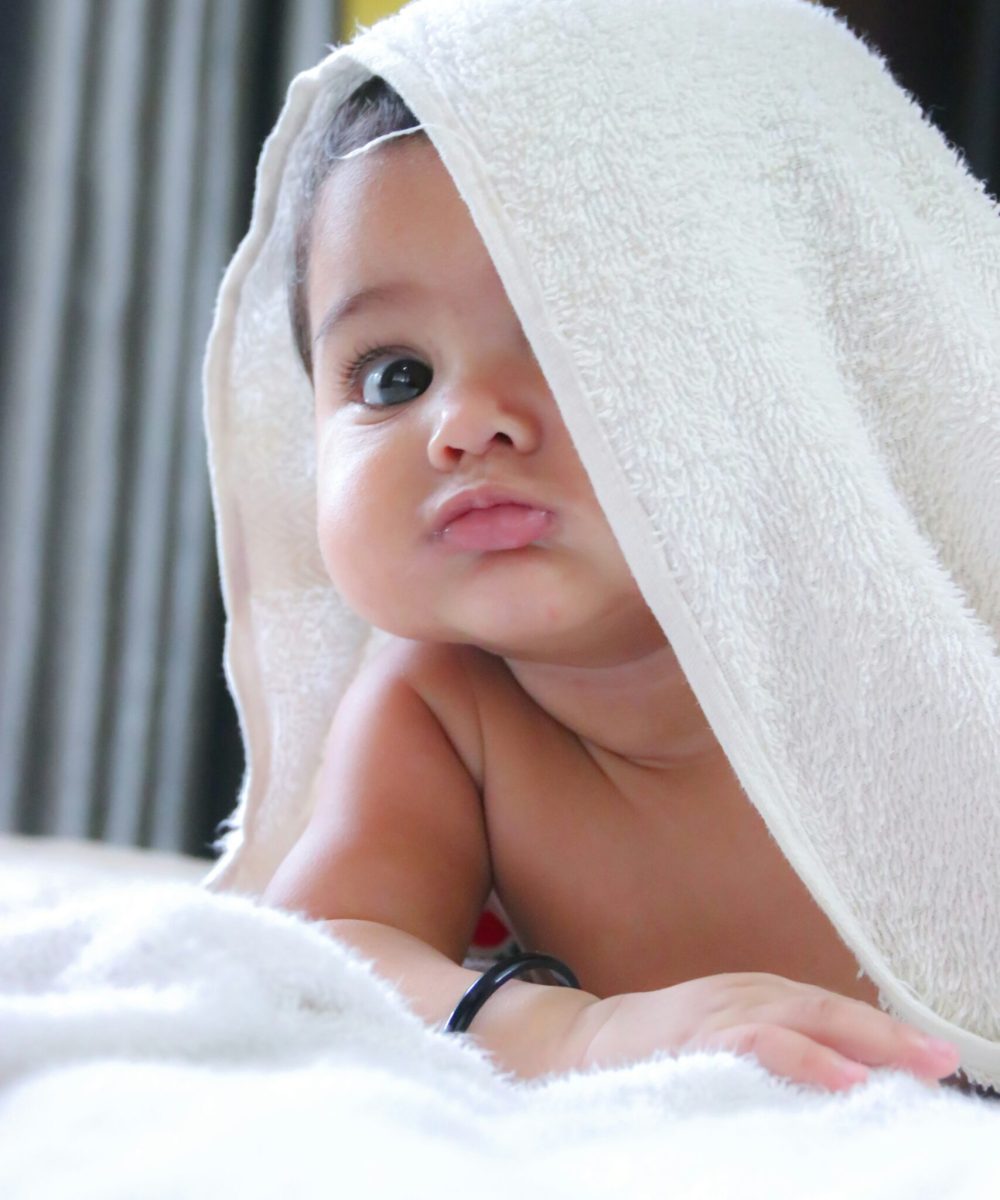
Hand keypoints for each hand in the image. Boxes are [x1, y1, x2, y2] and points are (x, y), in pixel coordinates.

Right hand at [569, 973, 960, 1091]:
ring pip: (802, 1017)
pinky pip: (760, 1041)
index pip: (830, 1011)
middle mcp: (745, 994)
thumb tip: (836, 1080)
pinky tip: (842, 1077)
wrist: (582, 1043)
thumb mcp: (722, 1040)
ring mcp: (722, 1009)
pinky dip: (805, 1056)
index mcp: (755, 998)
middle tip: (940, 1059)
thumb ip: (770, 1050)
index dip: (883, 1032)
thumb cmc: (660, 1051)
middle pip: (827, 1008)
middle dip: (888, 1035)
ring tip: (910, 1067)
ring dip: (860, 1041)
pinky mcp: (698, 1034)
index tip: (935, 1058)